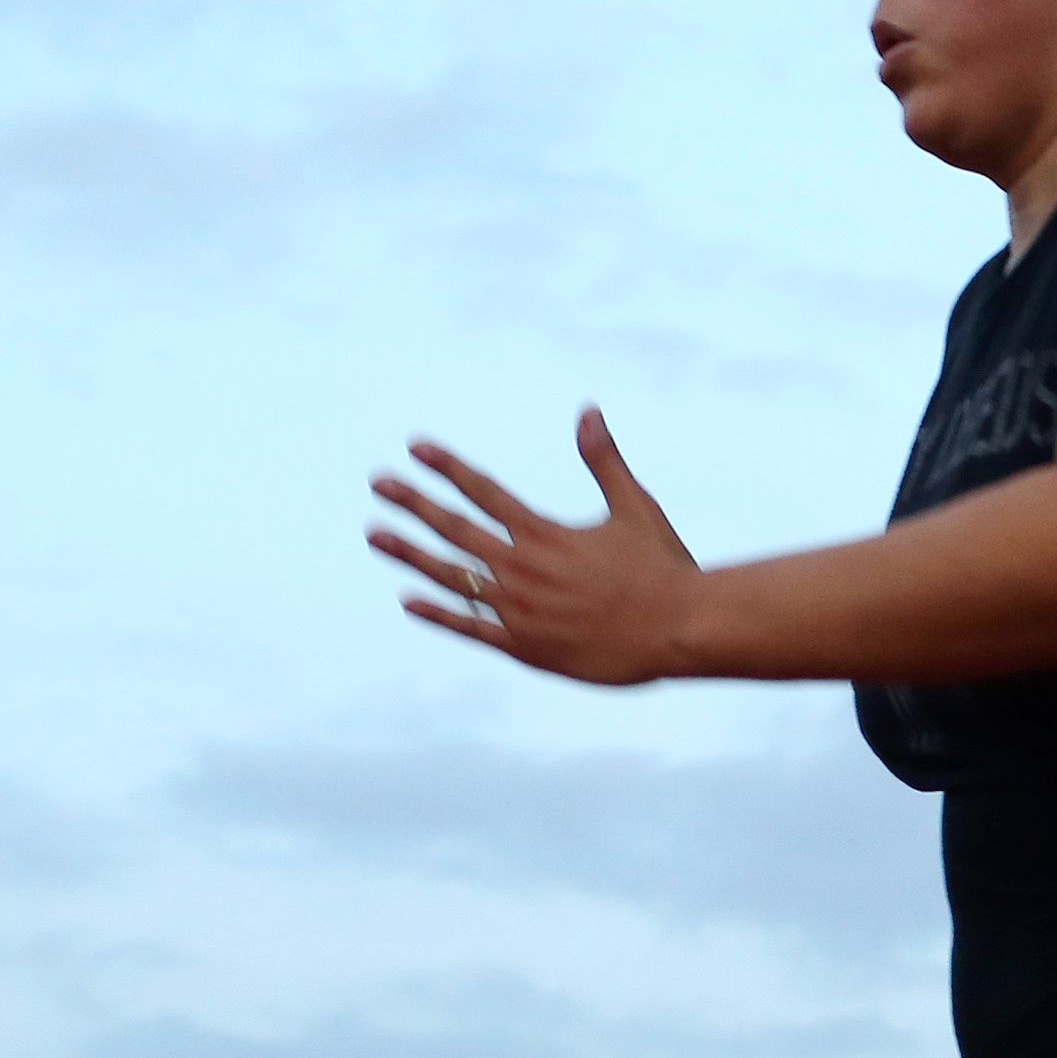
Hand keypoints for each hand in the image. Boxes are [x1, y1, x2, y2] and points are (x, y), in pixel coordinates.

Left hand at [369, 412, 697, 685]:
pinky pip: (471, 628)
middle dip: (413, 503)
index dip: (447, 467)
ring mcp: (520, 610)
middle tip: (379, 483)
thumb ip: (603, 461)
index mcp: (545, 534)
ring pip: (452, 577)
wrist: (680, 631)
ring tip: (376, 535)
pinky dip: (439, 614)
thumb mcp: (634, 507)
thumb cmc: (664, 569)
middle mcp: (524, 569)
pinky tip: (408, 601)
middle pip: (455, 529)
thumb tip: (587, 410)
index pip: (484, 491)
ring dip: (411, 554)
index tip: (416, 447)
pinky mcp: (526, 647)